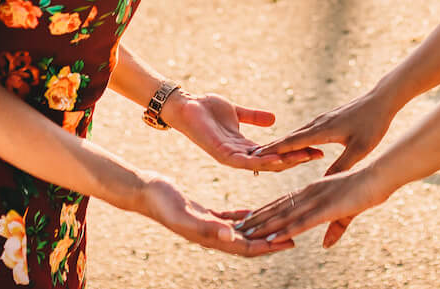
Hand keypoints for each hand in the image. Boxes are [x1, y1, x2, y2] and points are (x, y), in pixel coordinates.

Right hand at [136, 176, 292, 257]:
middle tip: (295, 234)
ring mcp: (208, 225)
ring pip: (239, 231)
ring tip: (278, 225)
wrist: (145, 192)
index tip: (289, 242)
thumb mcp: (186, 213)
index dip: (268, 246)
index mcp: (211, 237)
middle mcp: (212, 234)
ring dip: (258, 230)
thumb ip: (207, 225)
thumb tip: (231, 236)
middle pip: (248, 242)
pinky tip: (252, 214)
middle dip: (270, 241)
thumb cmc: (162, 202)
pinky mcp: (204, 213)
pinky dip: (242, 218)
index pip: (246, 247)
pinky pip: (228, 219)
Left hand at [163, 91, 323, 172]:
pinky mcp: (221, 153)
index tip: (317, 147)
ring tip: (303, 157)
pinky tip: (276, 159)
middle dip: (296, 158)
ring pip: (262, 164)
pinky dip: (261, 161)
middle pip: (273, 162)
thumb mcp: (236, 112)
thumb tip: (274, 119)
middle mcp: (240, 156)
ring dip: (283, 162)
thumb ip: (253, 117)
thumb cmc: (206, 108)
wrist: (184, 105)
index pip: (276, 153)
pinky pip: (244, 161)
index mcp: (245, 147)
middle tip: (318, 154)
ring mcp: (231, 156)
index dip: (295, 151)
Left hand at [236, 166, 387, 248]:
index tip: (249, 219)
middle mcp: (309, 193)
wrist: (380, 176)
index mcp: (313, 190)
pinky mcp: (326, 208)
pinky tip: (273, 238)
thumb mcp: (347, 213)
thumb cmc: (367, 189)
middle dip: (258, 220)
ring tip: (246, 234)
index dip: (265, 211)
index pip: (283, 202)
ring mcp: (316, 200)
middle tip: (238, 228)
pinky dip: (286, 231)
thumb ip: (335, 229)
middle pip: (278, 208)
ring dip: (264, 226)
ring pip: (284, 216)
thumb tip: (325, 245)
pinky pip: (302, 222)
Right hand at [249, 90, 394, 174]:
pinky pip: (305, 131)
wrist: (382, 100)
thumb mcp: (360, 149)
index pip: (291, 143)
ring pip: (296, 134)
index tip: (255, 158)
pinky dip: (294, 139)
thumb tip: (325, 183)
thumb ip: (341, 165)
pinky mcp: (328, 119)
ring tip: (265, 153)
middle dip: (270, 148)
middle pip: (288, 138)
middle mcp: (317, 123)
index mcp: (322, 130)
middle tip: (250, 158)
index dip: (273, 151)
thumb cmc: (373, 124)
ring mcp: (322, 120)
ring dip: (280, 143)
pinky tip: (293, 144)